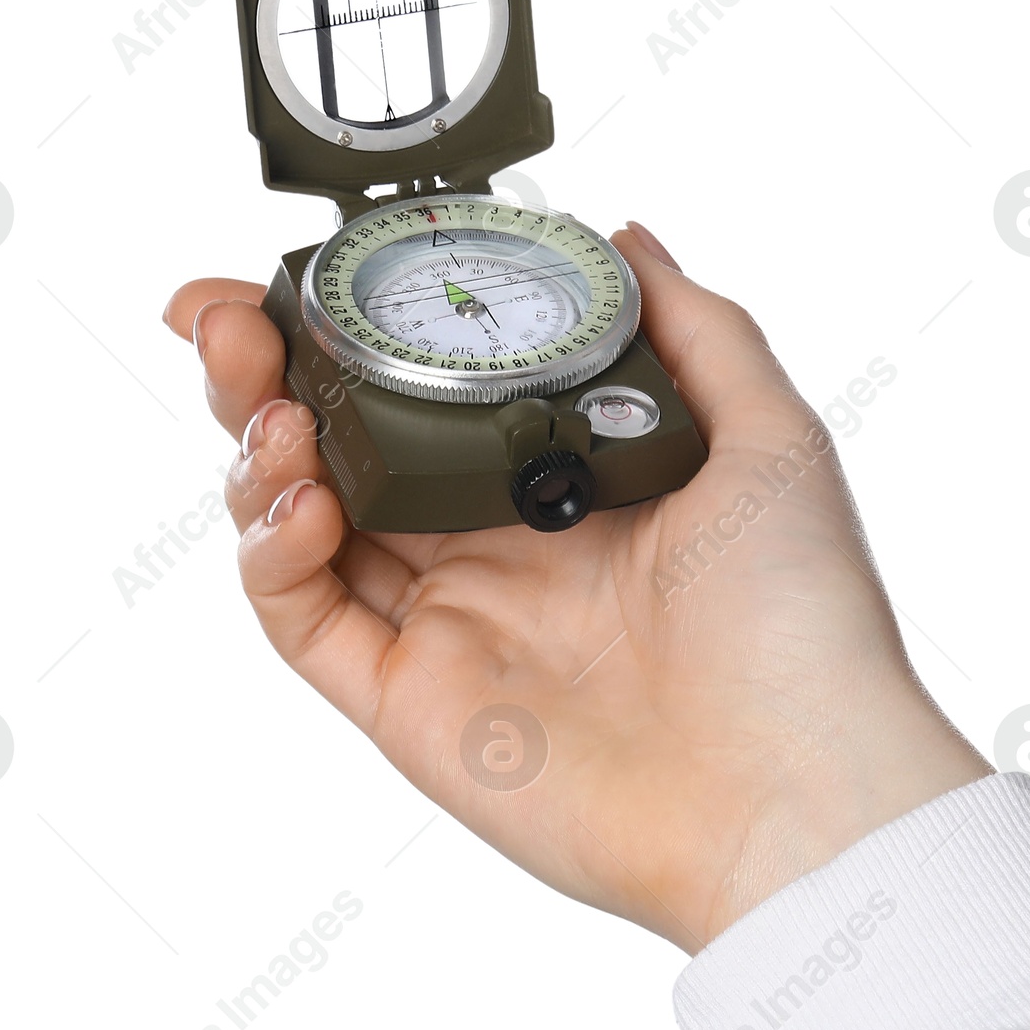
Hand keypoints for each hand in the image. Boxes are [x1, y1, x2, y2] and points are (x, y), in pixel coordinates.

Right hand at [164, 223, 986, 950]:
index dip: (364, 326)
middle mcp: (502, 547)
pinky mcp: (412, 704)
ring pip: (310, 522)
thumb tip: (626, 238)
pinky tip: (301, 496)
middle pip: (350, 444)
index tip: (305, 266)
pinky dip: (274, 552)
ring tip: (266, 395)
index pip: (437, 386)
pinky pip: (306, 619)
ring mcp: (452, 625)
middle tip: (225, 313)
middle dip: (273, 369)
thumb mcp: (769, 440)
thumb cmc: (803, 622)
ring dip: (261, 445)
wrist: (795, 791)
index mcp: (572, 480)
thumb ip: (694, 330)